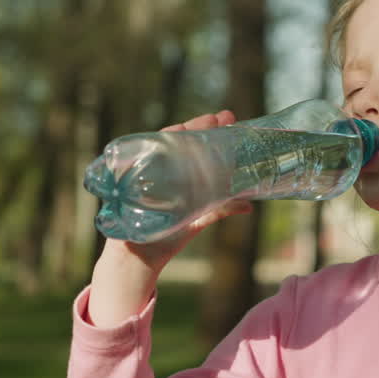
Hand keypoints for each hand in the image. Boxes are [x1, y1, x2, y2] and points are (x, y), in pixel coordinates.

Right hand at [89, 109, 252, 326]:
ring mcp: (143, 172)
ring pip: (161, 142)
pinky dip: (152, 145)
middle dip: (200, 125)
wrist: (138, 260)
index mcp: (176, 174)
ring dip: (180, 131)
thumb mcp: (197, 219)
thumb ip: (220, 210)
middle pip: (179, 138)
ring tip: (203, 122)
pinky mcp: (129, 179)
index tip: (229, 119)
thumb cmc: (166, 237)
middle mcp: (159, 168)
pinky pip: (139, 156)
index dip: (210, 130)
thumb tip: (249, 205)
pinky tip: (169, 136)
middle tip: (222, 117)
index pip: (193, 144)